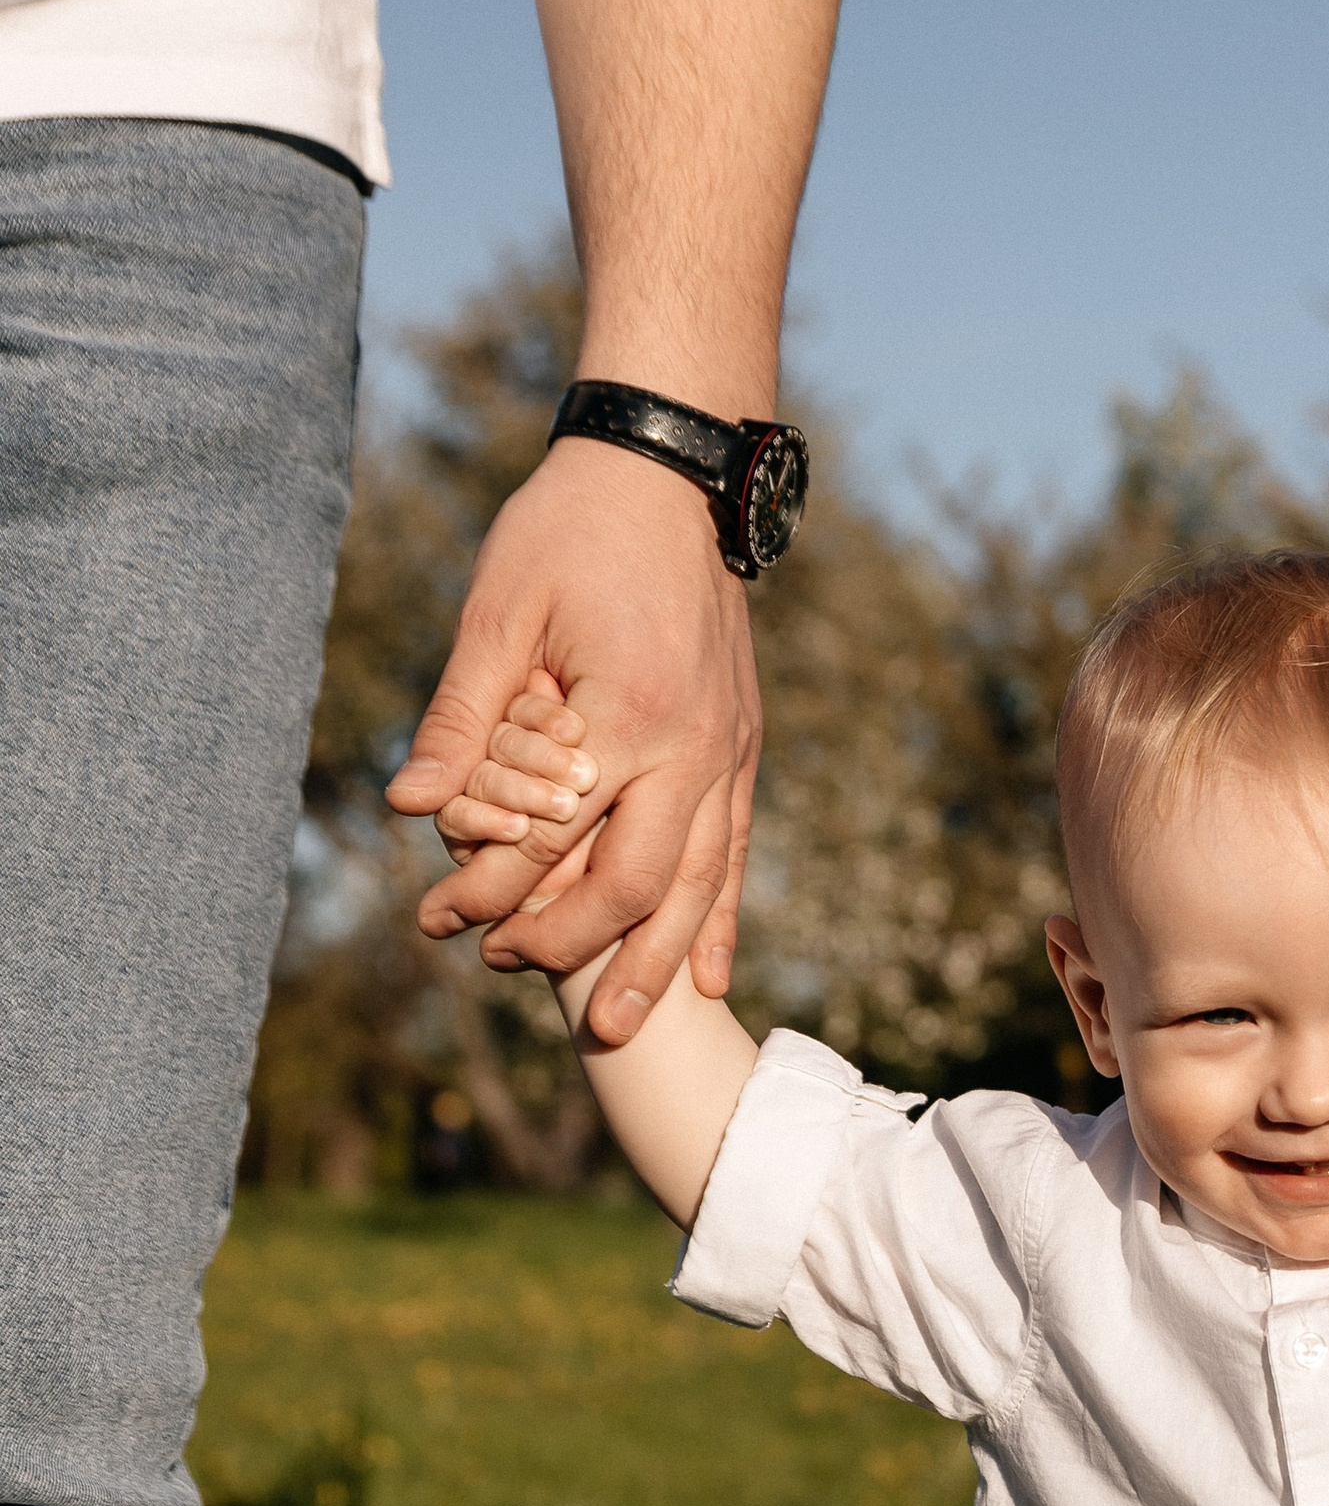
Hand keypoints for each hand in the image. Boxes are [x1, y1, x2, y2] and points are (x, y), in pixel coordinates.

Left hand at [385, 437, 761, 1046]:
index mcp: (629, 713)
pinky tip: (706, 977)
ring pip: (697, 887)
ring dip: (654, 964)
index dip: (491, 889)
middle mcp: (693, 746)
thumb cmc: (570, 531)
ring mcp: (729, 752)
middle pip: (635, 885)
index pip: (552, 836)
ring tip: (619, 1030)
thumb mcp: (499, 611)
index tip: (438, 920)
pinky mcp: (742, 748)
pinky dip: (718, 921)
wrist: (671, 474)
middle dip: (571, 947)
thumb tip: (410, 807)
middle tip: (505, 972)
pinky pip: (734, 854)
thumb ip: (461, 718)